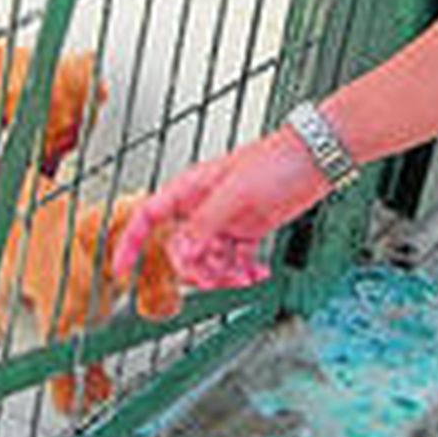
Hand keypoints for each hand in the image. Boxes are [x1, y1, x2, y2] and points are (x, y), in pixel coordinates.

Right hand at [111, 128, 330, 288]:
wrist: (317, 159)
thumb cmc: (277, 162)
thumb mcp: (235, 196)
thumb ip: (204, 226)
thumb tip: (179, 255)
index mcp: (190, 189)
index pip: (146, 217)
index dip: (129, 243)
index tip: (120, 270)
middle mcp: (204, 206)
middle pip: (181, 249)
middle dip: (197, 269)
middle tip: (218, 275)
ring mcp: (226, 219)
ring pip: (209, 260)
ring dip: (224, 275)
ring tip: (245, 277)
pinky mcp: (249, 229)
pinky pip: (235, 260)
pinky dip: (244, 272)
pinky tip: (257, 275)